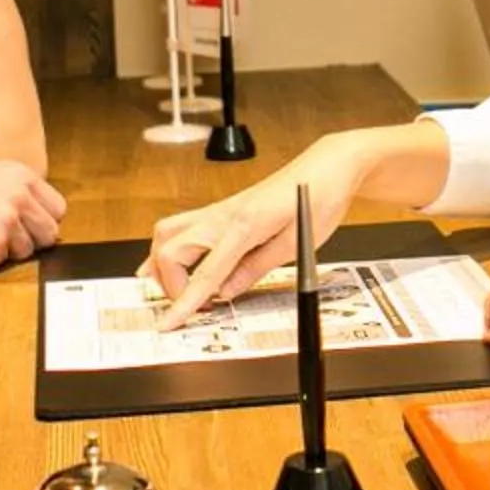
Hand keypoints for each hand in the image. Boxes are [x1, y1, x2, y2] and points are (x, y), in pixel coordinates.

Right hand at [0, 158, 65, 268]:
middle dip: (28, 242)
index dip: (40, 223)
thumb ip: (11, 195)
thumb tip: (35, 223)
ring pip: (27, 252)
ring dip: (4, 252)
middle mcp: (18, 194)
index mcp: (19, 174)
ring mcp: (7, 219)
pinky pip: (1, 264)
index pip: (57, 209)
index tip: (24, 230)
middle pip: (49, 233)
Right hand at [139, 135, 364, 327]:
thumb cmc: (318, 197)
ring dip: (163, 264)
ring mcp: (219, 210)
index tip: (168, 323)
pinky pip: (181, 226)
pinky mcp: (221, 209)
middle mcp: (223, 215)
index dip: (184, 303)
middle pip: (170, 251)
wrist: (326, 167)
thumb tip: (226, 292)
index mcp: (244, 226)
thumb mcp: (295, 245)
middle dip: (171, 285)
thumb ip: (255, 269)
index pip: (205, 274)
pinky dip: (171, 248)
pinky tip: (177, 263)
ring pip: (166, 233)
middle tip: (192, 305)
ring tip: (178, 287)